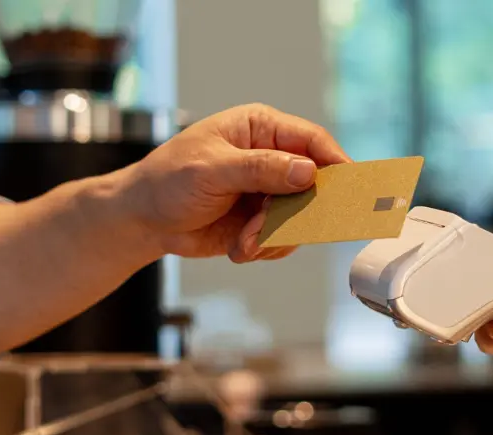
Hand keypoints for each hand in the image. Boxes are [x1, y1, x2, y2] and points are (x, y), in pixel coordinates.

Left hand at [121, 103, 350, 262]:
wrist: (143, 221)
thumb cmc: (167, 182)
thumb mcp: (211, 170)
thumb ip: (260, 169)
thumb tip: (307, 170)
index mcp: (260, 129)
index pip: (311, 140)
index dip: (334, 162)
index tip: (349, 186)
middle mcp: (271, 158)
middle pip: (314, 182)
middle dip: (299, 210)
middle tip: (287, 226)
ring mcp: (268, 191)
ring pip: (301, 216)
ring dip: (276, 234)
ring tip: (246, 240)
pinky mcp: (263, 220)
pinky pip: (285, 238)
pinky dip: (266, 247)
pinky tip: (241, 247)